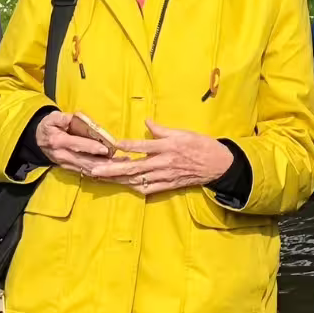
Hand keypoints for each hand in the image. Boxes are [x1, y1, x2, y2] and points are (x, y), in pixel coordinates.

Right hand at [35, 111, 122, 174]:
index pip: (77, 145)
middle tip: (120, 161)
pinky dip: (99, 174)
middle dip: (103, 163)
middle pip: (85, 161)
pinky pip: (86, 173)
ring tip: (120, 167)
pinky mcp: (70, 169)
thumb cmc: (48, 126)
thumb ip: (65, 118)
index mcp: (58, 141)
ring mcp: (66, 164)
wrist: (37, 140)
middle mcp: (62, 156)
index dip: (91, 147)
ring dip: (103, 170)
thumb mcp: (53, 118)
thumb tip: (79, 117)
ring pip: (87, 170)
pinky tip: (112, 173)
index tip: (105, 148)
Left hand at [89, 119, 234, 196]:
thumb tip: (147, 122)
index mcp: (168, 147)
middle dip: (112, 170)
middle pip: (134, 168)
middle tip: (95, 170)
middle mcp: (164, 163)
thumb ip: (163, 130)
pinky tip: (124, 186)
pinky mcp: (168, 185)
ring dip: (119, 180)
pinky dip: (135, 188)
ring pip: (138, 180)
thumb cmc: (201, 145)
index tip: (111, 144)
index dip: (127, 145)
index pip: (143, 146)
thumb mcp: (183, 132)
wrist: (218, 164)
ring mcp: (165, 176)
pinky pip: (149, 189)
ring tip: (103, 178)